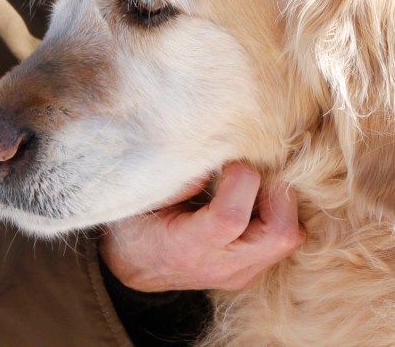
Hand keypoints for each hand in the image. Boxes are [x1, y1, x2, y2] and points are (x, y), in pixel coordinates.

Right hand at [99, 162, 303, 291]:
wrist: (134, 266)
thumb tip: (220, 152)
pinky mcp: (252, 269)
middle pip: (280, 234)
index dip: (240, 178)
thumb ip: (180, 175)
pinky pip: (284, 239)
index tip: (227, 159)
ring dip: (280, 202)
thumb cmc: (135, 220)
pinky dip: (278, 211)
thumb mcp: (143, 193)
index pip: (232, 218)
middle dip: (276, 192)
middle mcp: (222, 267)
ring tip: (252, 181)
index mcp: (187, 248)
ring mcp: (241, 273)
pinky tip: (255, 195)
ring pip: (290, 237)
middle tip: (252, 169)